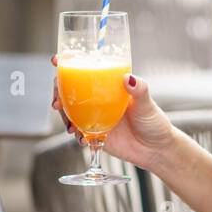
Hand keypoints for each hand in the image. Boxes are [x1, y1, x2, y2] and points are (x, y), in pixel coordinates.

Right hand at [51, 56, 177, 172]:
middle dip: (58, 91)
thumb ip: (139, 90)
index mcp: (109, 85)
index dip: (69, 63)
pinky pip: (77, 131)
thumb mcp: (147, 104)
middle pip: (69, 88)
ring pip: (69, 110)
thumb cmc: (154, 123)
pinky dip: (74, 133)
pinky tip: (80, 137)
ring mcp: (94, 116)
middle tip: (57, 102)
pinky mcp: (93, 133)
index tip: (56, 60)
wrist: (155, 150)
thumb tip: (129, 77)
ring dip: (63, 115)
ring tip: (69, 125)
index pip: (86, 69)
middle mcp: (98, 99)